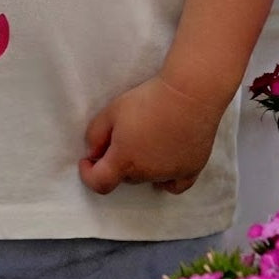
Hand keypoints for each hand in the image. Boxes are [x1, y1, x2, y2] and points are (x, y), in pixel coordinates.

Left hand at [78, 75, 226, 195]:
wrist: (189, 94)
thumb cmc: (148, 100)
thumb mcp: (111, 111)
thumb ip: (94, 136)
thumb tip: (92, 154)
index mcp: (124, 161)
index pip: (100, 183)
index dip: (88, 174)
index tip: (87, 161)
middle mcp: (147, 174)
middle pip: (125, 176)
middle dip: (118, 162)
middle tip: (122, 137)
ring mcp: (171, 174)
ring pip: (148, 178)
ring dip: (141, 167)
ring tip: (147, 140)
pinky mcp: (191, 170)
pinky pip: (174, 184)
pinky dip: (166, 178)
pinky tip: (165, 163)